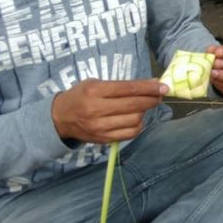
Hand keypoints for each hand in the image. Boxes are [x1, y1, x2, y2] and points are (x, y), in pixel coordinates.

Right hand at [51, 79, 165, 142]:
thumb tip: (152, 83)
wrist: (59, 118)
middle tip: (159, 95)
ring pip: (134, 120)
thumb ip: (121, 85)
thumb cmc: (80, 95)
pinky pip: (130, 134)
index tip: (163, 86)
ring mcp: (100, 127)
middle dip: (151, 99)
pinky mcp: (103, 139)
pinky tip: (137, 118)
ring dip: (144, 112)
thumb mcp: (96, 83)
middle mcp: (97, 110)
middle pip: (134, 105)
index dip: (149, 87)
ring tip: (144, 106)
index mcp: (95, 91)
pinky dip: (138, 125)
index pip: (128, 89)